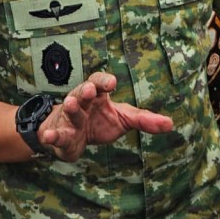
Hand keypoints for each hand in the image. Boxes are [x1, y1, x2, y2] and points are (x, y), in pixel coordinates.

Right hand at [37, 72, 172, 161]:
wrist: (72, 136)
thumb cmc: (100, 121)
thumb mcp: (123, 118)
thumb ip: (144, 120)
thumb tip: (170, 124)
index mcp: (98, 95)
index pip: (99, 82)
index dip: (104, 82)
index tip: (112, 83)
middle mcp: (82, 102)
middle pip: (82, 92)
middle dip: (85, 90)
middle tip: (89, 90)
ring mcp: (69, 118)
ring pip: (69, 110)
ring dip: (70, 107)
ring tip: (70, 105)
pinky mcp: (61, 135)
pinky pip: (55, 134)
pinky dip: (51, 135)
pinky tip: (49, 136)